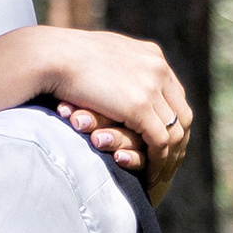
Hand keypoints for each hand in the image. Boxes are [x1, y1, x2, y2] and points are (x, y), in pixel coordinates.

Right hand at [42, 26, 192, 204]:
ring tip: (158, 176)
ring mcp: (152, 87)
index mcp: (151, 56)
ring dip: (169, 158)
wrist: (50, 55)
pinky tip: (148, 175)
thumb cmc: (62, 57)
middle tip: (167, 166)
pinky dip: (157, 162)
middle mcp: (158, 69)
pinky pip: (160, 142)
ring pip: (175, 131)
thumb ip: (117, 70)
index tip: (165, 143)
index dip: (172, 122)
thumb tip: (113, 79)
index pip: (175, 95)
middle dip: (178, 143)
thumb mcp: (100, 58)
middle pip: (182, 114)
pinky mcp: (140, 106)